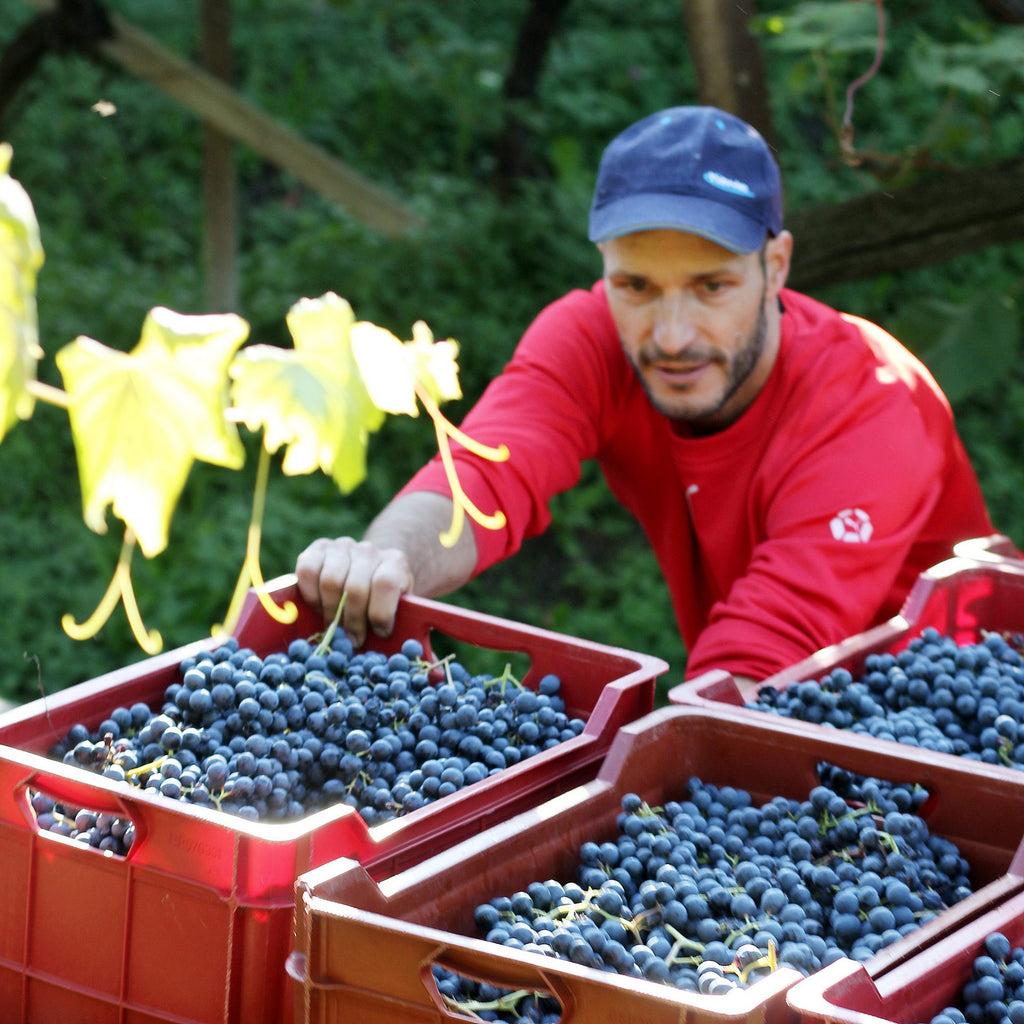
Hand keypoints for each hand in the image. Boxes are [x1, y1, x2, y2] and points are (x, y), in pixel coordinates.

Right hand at [294, 536, 413, 647]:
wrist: (370, 568)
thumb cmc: (384, 597)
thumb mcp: (400, 605)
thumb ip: (402, 622)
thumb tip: (407, 652)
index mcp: (395, 562)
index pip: (386, 584)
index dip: (380, 613)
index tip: (380, 633)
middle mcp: (368, 550)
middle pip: (355, 588)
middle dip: (353, 621)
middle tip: (353, 639)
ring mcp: (342, 546)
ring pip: (330, 581)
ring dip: (330, 611)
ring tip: (335, 625)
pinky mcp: (318, 548)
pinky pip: (307, 571)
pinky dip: (311, 595)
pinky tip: (319, 607)